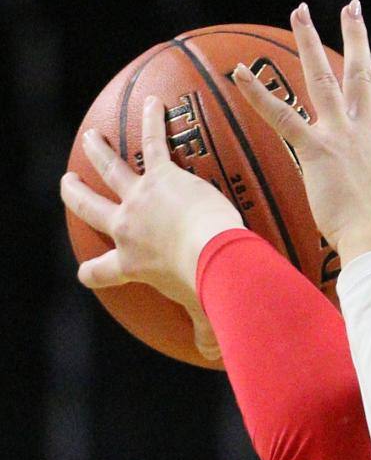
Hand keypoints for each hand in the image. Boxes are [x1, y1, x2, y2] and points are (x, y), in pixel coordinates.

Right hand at [60, 104, 240, 363]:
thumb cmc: (209, 292)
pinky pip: (154, 142)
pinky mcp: (163, 175)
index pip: (101, 272)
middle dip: (75, 194)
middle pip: (90, 208)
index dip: (92, 272)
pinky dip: (152, 121)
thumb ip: (208, 336)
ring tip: (91, 137)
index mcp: (131, 265)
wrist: (214, 256)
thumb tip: (214, 358)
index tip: (88, 271)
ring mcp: (140, 198)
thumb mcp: (206, 319)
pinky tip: (153, 102)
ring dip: (99, 150)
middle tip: (68, 183)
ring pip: (110, 168)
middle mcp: (126, 227)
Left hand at [232, 1, 370, 267]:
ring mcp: (343, 135)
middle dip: (357, 36)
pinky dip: (258, 94)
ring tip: (300, 11)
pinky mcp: (316, 150)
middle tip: (351, 7)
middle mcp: (369, 129)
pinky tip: (239, 72)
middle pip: (361, 74)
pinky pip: (281, 116)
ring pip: (323, 78)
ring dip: (310, 41)